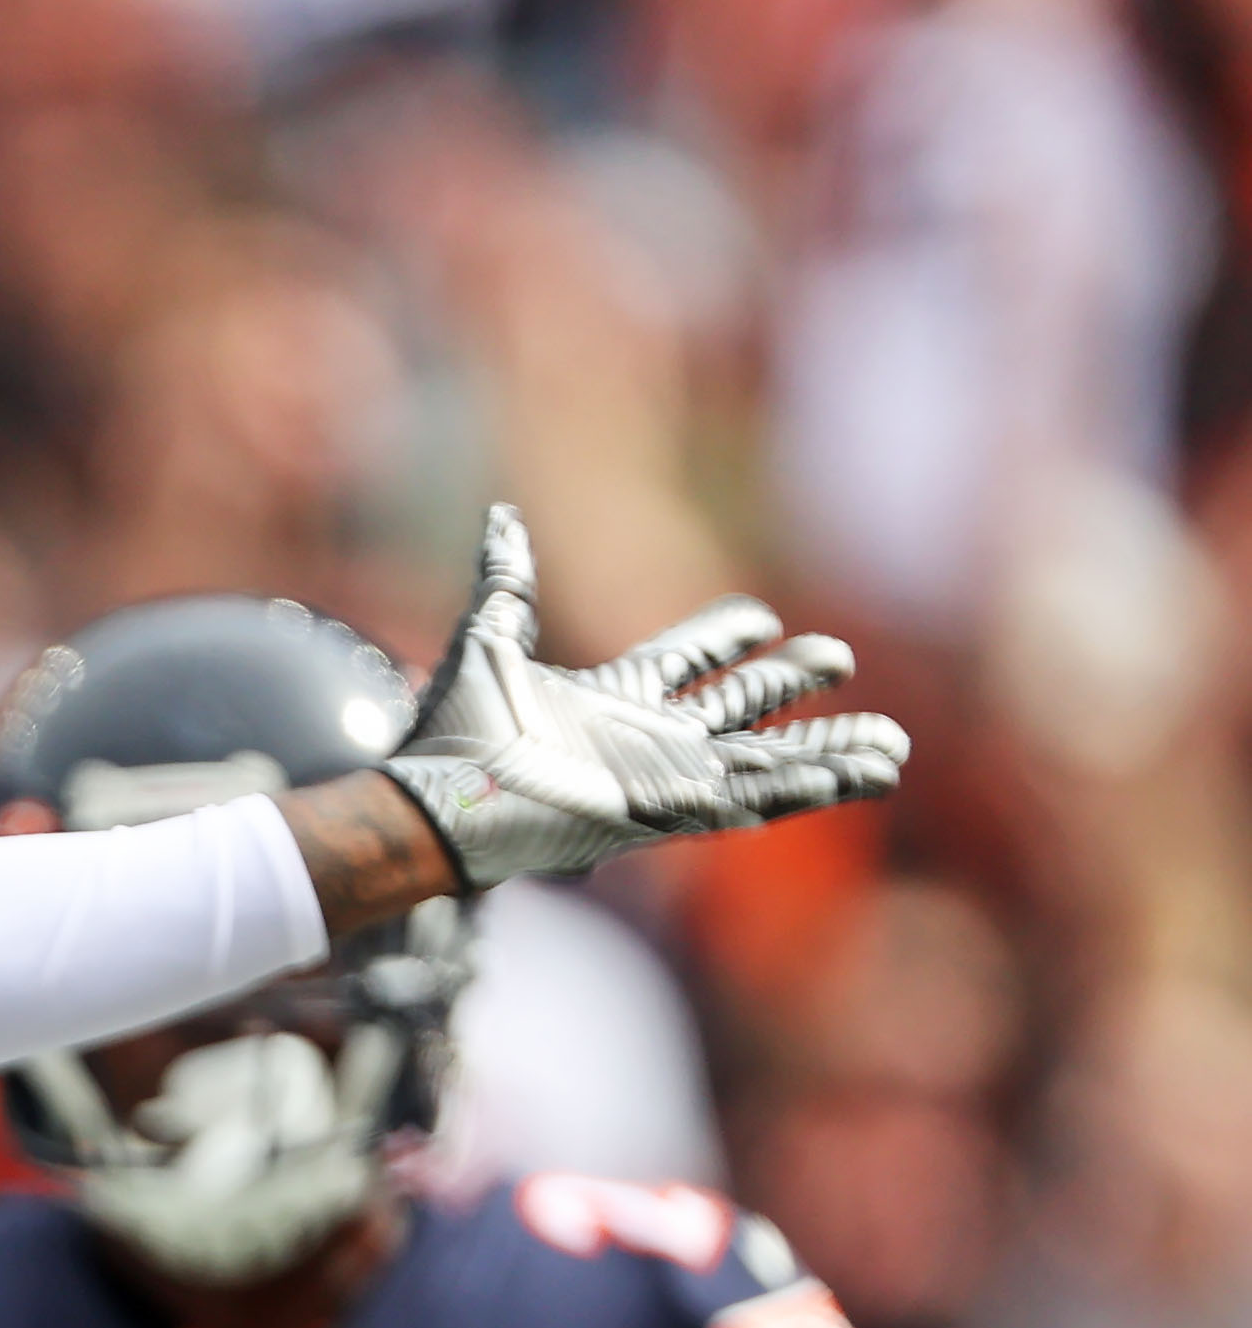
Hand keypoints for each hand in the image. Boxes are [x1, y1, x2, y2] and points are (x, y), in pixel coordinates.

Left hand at [385, 504, 905, 886]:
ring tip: (892, 745)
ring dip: (828, 752)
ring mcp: (663, 777)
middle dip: (793, 684)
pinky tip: (858, 775)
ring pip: (765, 761)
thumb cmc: (449, 737)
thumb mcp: (486, 642)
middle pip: (742, 706)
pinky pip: (751, 799)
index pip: (688, 661)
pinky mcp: (667, 812)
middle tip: (843, 657)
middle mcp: (646, 739)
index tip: (760, 618)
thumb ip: (506, 581)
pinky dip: (804, 787)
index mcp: (612, 697)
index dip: (724, 637)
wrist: (435, 801)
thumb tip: (502, 515)